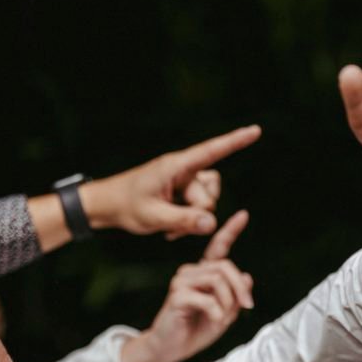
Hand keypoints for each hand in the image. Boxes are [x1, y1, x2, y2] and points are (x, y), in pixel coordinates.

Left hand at [82, 126, 259, 239]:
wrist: (105, 206)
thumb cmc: (125, 206)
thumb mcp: (153, 216)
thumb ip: (184, 220)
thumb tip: (213, 223)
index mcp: (175, 166)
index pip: (211, 151)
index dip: (235, 141)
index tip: (256, 131)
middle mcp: (183, 170)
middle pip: (211, 191)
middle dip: (198, 212)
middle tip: (171, 225)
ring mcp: (183, 182)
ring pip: (208, 201)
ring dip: (193, 218)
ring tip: (169, 227)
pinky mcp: (181, 193)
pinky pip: (199, 208)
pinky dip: (190, 221)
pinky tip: (169, 229)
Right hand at [120, 211, 252, 361]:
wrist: (170, 349)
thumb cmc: (195, 330)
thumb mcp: (224, 315)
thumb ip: (235, 297)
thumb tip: (248, 276)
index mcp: (202, 274)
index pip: (217, 248)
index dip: (230, 231)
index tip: (243, 215)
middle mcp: (190, 272)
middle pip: (224, 266)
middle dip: (240, 287)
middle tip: (247, 306)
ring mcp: (181, 282)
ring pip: (217, 280)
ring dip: (228, 302)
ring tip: (223, 318)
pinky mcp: (177, 296)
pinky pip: (206, 298)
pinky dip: (216, 312)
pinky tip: (213, 320)